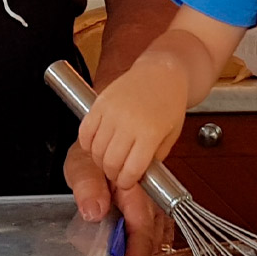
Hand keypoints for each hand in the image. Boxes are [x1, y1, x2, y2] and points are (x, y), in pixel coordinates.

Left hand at [65, 142, 173, 255]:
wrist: (98, 146)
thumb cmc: (91, 155)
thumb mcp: (83, 164)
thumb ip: (87, 184)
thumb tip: (94, 210)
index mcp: (138, 186)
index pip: (143, 227)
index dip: (136, 253)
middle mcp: (152, 198)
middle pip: (156, 237)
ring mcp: (154, 205)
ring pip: (161, 238)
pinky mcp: (152, 211)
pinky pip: (158, 234)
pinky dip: (150, 251)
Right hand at [73, 62, 186, 191]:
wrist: (162, 72)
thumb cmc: (170, 102)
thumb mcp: (171, 135)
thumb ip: (155, 157)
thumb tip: (139, 176)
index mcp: (150, 132)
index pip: (131, 169)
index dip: (127, 182)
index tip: (127, 183)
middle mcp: (129, 122)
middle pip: (111, 162)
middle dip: (112, 174)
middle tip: (117, 174)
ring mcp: (112, 111)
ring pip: (96, 150)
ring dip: (100, 161)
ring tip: (108, 160)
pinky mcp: (100, 103)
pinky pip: (85, 132)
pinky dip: (87, 144)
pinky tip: (96, 146)